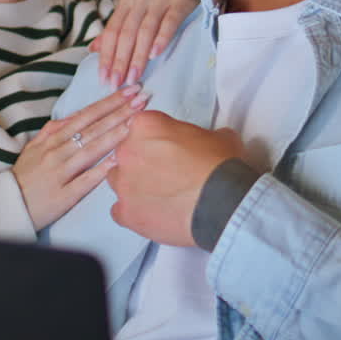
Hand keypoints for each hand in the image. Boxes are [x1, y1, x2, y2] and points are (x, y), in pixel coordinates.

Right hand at [13, 85, 148, 230]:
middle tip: (141, 97)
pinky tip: (118, 161)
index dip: (109, 102)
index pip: (86, 115)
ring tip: (135, 123)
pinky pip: (84, 181)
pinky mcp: (63, 195)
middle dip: (118, 111)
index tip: (130, 90)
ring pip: (90, 149)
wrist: (9, 204)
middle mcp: (57, 151)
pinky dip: (100, 170)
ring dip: (114, 135)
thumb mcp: (35, 146)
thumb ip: (55, 129)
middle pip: (92, 127)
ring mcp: (61, 172)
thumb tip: (76, 115)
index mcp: (53, 138)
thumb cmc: (26, 174)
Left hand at [89, 0, 197, 87]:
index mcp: (127, 2)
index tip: (103, 78)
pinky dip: (160, 40)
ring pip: (145, 31)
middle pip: (126, 33)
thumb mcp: (137, 16)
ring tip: (134, 77)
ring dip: (138, 57)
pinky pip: (168, 23)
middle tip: (117, 83)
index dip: (106, 56)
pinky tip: (154, 56)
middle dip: (120, 61)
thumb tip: (92, 49)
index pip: (111, 32)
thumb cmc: (163, 8)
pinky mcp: (179, 2)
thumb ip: (117, 32)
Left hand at [108, 111, 244, 246]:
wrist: (222, 202)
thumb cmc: (220, 166)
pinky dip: (133, 212)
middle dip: (142, 161)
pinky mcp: (126, 213)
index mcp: (146, 126)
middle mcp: (128, 151)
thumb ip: (201, 134)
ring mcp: (124, 184)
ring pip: (118, 180)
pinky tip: (152, 213)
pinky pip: (119, 211)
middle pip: (126, 153)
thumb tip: (207, 141)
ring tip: (158, 194)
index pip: (142, 127)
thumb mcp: (218, 136)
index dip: (157, 138)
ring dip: (133, 185)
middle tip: (165, 172)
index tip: (168, 147)